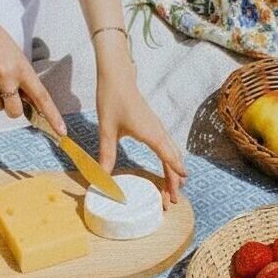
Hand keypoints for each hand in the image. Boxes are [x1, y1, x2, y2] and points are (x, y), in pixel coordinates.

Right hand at [0, 2, 65, 134]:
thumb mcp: (16, 55)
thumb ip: (23, 78)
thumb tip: (29, 101)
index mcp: (21, 67)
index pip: (41, 97)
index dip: (52, 115)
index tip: (61, 130)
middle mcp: (5, 75)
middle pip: (14, 112)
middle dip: (12, 108)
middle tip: (8, 93)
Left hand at [96, 63, 187, 204]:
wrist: (117, 76)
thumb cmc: (113, 99)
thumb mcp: (107, 130)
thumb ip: (106, 155)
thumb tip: (100, 179)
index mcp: (152, 134)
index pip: (168, 160)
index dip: (173, 178)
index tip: (177, 194)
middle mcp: (159, 131)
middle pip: (173, 160)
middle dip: (174, 181)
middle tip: (173, 201)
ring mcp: (157, 127)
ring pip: (171, 152)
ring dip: (173, 171)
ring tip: (173, 187)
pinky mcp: (152, 124)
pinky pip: (166, 146)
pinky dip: (169, 160)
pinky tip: (166, 165)